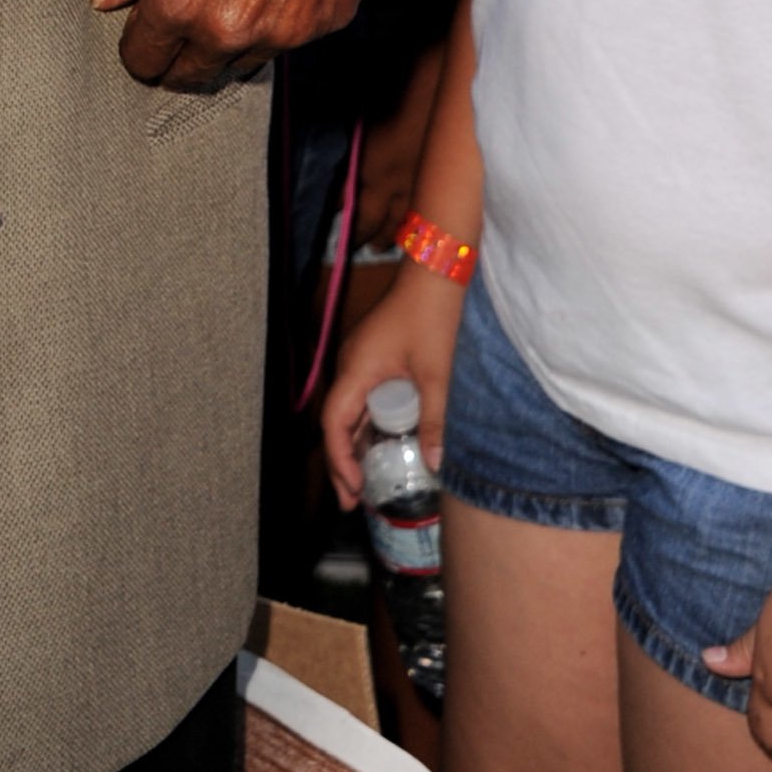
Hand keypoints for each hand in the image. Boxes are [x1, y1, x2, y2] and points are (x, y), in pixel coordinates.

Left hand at [92, 0, 417, 90]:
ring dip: (227, 38)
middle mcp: (233, 27)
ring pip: (241, 61)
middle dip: (177, 51)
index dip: (137, 43)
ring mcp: (288, 29)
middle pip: (190, 76)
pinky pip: (290, 37)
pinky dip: (276, 18)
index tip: (143, 25)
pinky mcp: (331, 18)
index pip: (145, 60)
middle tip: (182, 8)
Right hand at [320, 264, 463, 506]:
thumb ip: (434, 420)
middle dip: (342, 461)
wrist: (436, 270)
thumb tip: (435, 465)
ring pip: (349, 410)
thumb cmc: (432, 315)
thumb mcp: (437, 373)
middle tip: (353, 501)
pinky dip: (368, 425)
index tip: (352, 490)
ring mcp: (360, 358)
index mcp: (356, 368)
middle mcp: (350, 364)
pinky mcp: (374, 355)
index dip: (339, 459)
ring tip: (366, 481)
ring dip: (355, 445)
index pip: (334, 422)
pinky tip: (384, 443)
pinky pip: (362, 397)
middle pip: (336, 420)